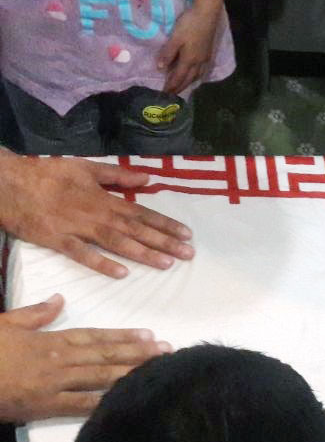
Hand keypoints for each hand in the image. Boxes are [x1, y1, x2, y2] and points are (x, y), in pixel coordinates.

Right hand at [0, 155, 193, 277]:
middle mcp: (96, 214)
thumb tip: (148, 178)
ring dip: (143, 253)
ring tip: (167, 264)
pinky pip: (82, 254)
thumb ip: (118, 175)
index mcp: (104, 198)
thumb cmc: (49, 174)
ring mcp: (78, 228)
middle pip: (135, 230)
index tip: (187, 234)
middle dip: (164, 241)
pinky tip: (122, 273)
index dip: (165, 223)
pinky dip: (102, 263)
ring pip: (116, 242)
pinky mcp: (59, 241)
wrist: (10, 183)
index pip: (141, 213)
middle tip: (189, 253)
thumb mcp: (85, 167)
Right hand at [0, 294, 170, 422]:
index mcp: (48, 341)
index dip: (122, 336)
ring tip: (157, 370)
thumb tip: (58, 299)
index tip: (148, 334)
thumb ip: (34, 314)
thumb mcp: (4, 323)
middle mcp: (57, 360)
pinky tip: (127, 400)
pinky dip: (105, 402)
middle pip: (105, 355)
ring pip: (100, 377)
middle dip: (138, 353)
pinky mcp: (45, 405)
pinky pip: (81, 404)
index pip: (93, 336)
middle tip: (167, 351)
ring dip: (130, 373)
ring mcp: (53, 383)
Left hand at [157, 8, 219, 93]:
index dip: (171, 85)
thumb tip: (160, 68)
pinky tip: (195, 74)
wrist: (207, 15)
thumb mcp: (175, 38)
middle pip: (188, 79)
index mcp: (189, 60)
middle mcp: (198, 62)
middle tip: (172, 94)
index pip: (178, 77)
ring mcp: (205, 58)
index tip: (164, 93)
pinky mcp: (208, 53)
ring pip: (197, 76)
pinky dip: (197, 76)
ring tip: (183, 86)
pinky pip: (202, 70)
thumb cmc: (189, 25)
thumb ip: (168, 53)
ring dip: (189, 83)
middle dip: (180, 87)